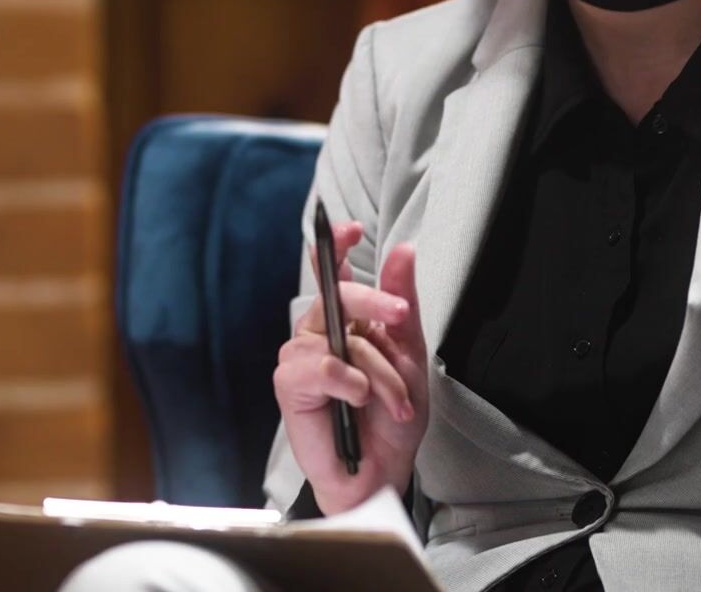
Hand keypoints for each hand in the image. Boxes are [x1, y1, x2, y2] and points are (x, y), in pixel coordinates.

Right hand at [272, 220, 427, 513]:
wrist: (382, 469)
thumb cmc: (390, 418)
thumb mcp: (410, 354)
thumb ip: (402, 301)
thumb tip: (402, 251)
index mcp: (347, 320)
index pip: (334, 273)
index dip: (336, 246)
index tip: (350, 230)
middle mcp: (320, 332)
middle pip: (338, 295)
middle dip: (375, 302)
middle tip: (400, 316)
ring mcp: (301, 357)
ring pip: (340, 339)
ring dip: (377, 373)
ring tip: (390, 401)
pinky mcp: (290, 385)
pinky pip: (320, 367)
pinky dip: (348, 383)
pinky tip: (357, 401)